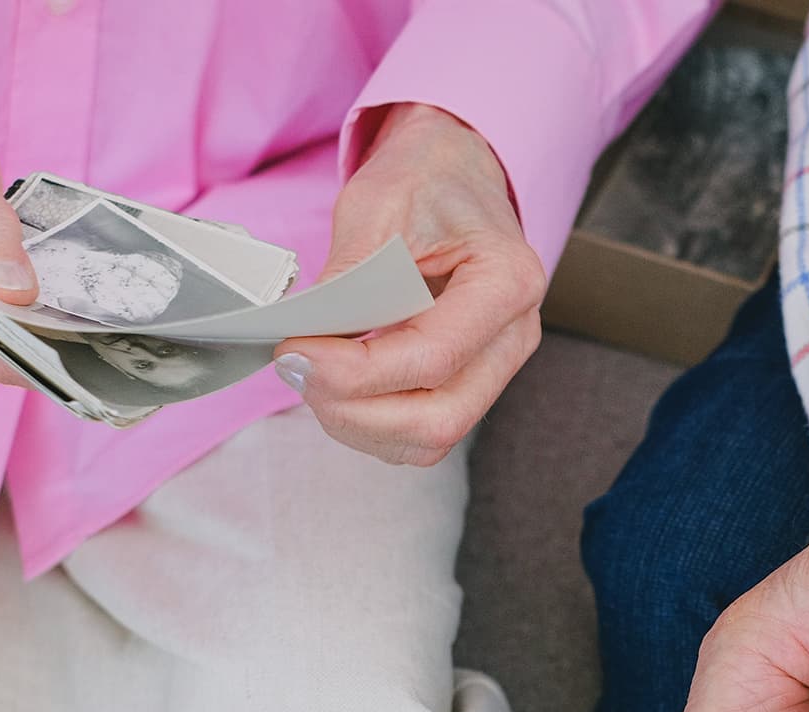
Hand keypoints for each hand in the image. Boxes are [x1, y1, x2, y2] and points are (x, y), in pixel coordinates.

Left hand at [272, 103, 544, 465]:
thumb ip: (347, 278)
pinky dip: (368, 421)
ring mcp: (495, 367)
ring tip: (311, 374)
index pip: (432, 358)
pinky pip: (419, 432)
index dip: (355, 371)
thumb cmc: (427, 179)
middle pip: (438, 419)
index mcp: (507, 281)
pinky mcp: (469, 383)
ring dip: (357, 422)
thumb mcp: (377, 205)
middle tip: (297, 369)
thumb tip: (305, 344)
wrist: (454, 174)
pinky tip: (337, 383)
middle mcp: (513, 336)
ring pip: (428, 439)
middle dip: (354, 410)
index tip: (295, 351)